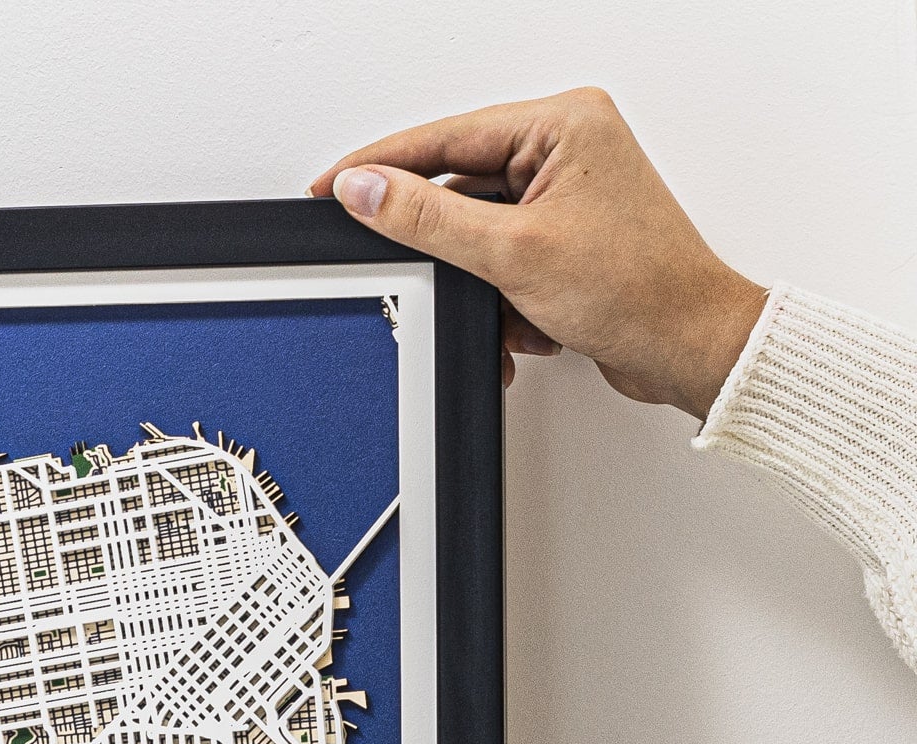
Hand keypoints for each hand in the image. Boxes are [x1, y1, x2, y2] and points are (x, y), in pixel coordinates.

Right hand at [314, 87, 766, 415]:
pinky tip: (522, 320)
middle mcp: (566, 148)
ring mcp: (564, 194)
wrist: (687, 346)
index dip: (381, 165)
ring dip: (477, 285)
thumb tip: (366, 190)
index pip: (445, 137)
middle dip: (443, 247)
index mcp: (564, 123)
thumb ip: (426, 219)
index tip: (331, 185)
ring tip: (507, 309)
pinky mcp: (563, 239)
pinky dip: (498, 298)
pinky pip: (500, 260)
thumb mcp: (512, 252)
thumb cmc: (638, 289)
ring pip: (476, 234)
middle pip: (457, 188)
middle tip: (413, 270)